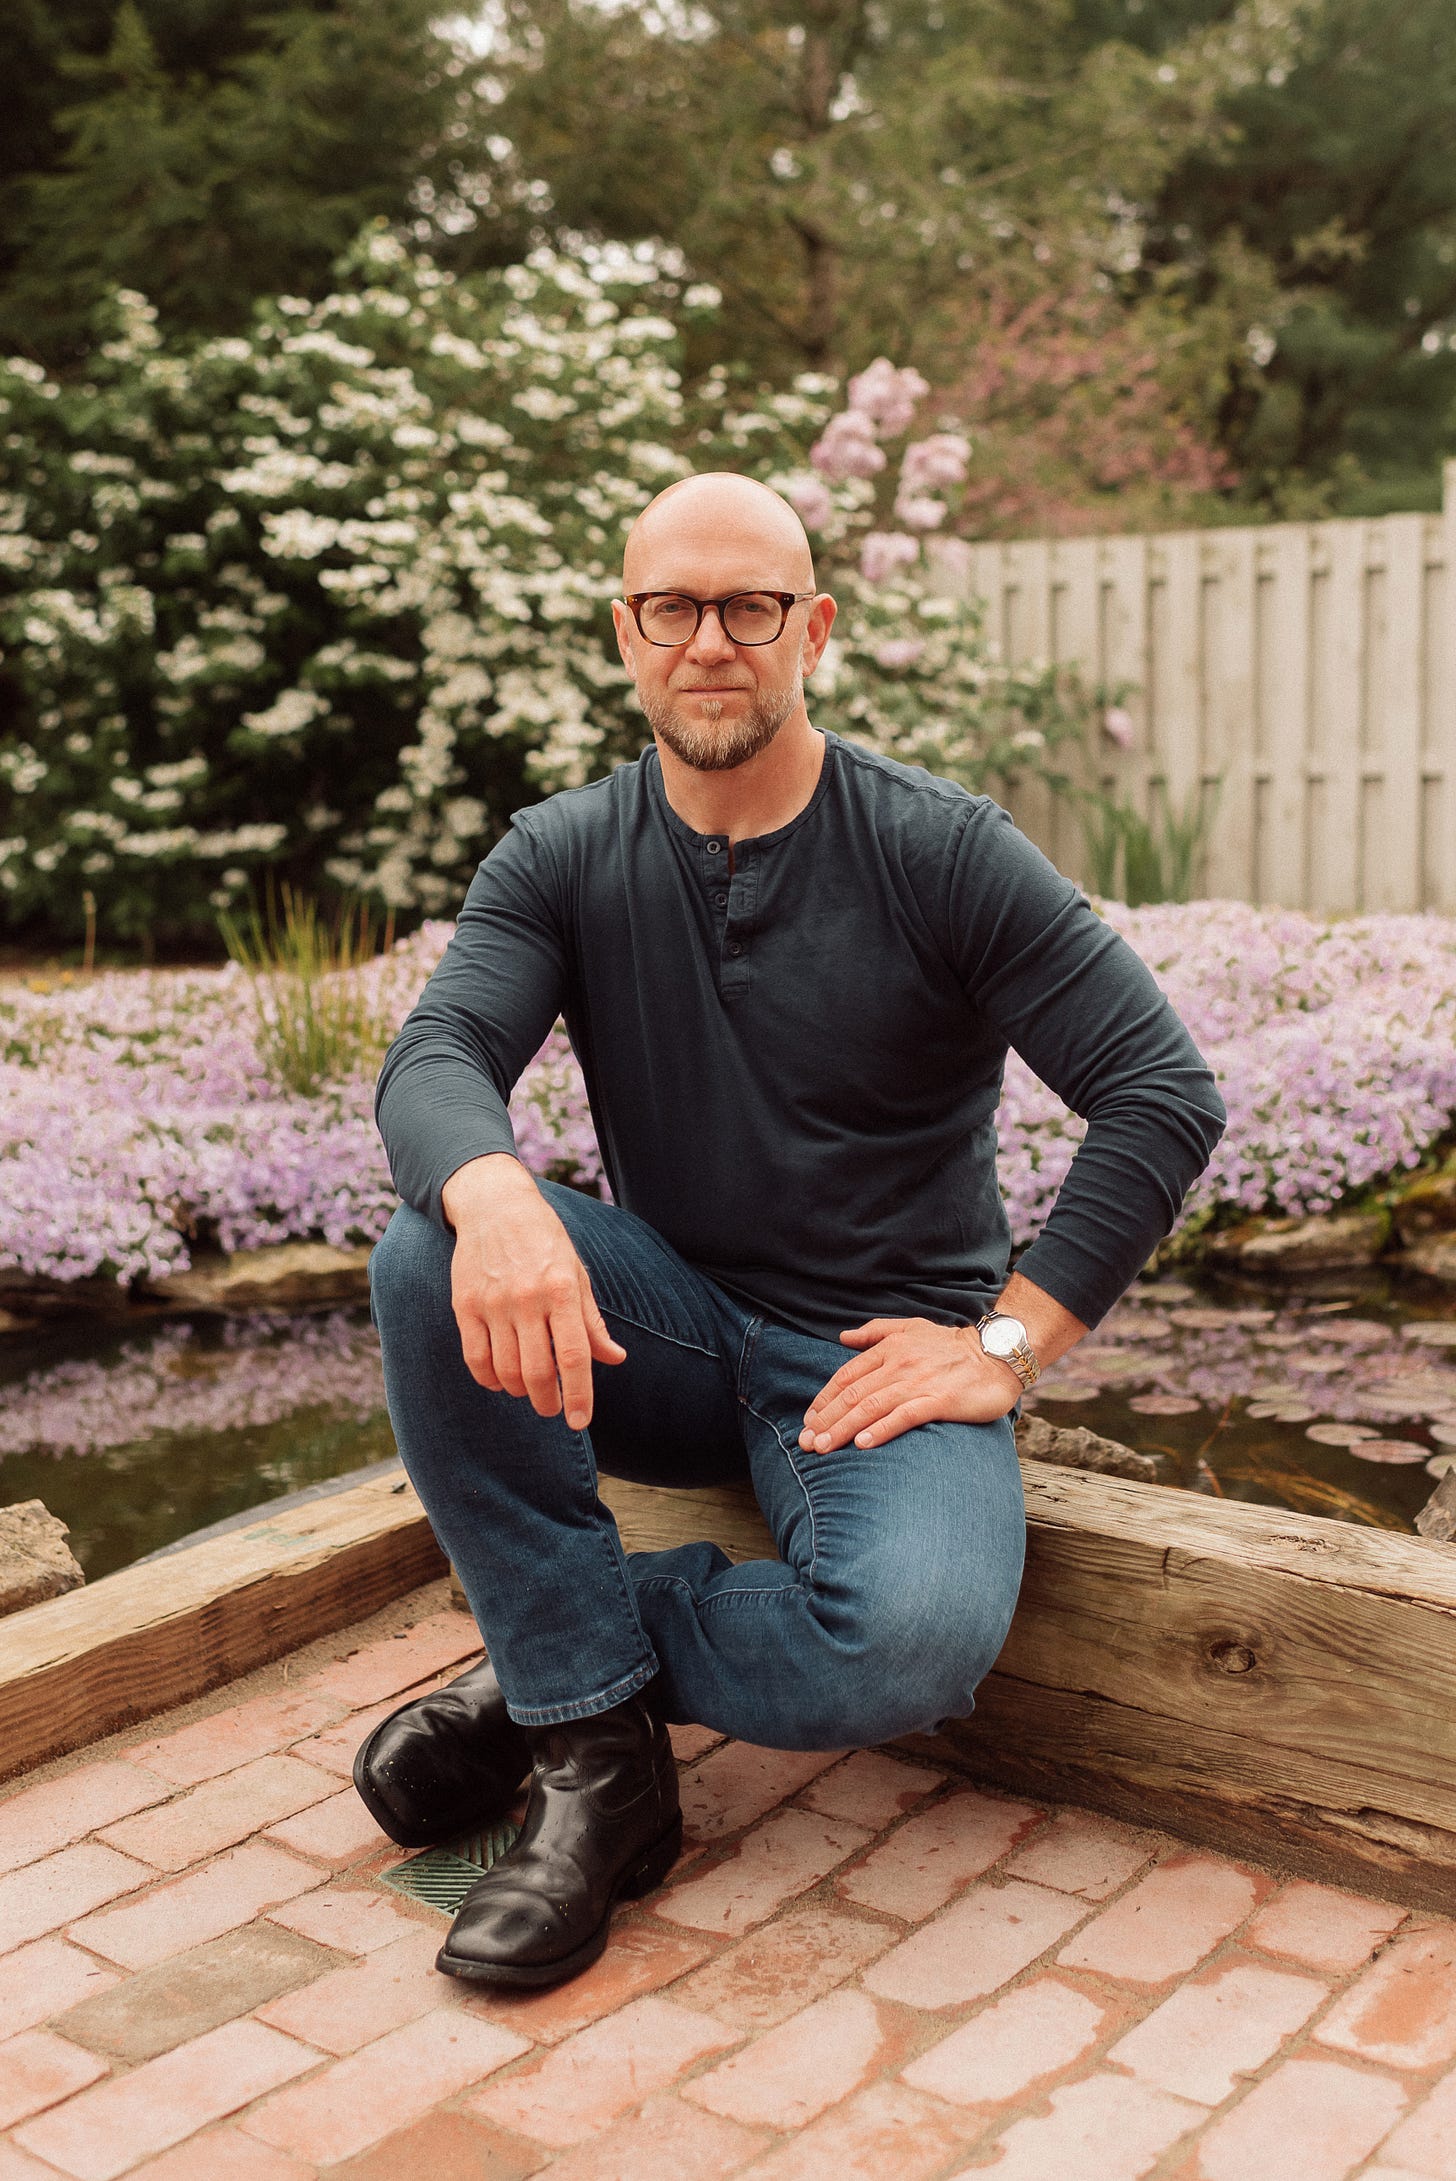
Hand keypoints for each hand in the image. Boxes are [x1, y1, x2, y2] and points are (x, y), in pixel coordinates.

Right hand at [442, 1155, 624, 1428]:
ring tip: (529, 1390)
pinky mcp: (464, 1305)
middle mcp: (527, 1298)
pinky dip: (488, 1379)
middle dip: (547, 1401)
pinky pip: (475, 1358)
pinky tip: (499, 1380)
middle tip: (552, 1408)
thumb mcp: (577, 1273)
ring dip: (519, 1391)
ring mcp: (493, 1303)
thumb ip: (592, 1321)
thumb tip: (615, 1358)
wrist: (494, 1205)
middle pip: (537, 1371)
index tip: (579, 1421)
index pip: (573, 1356)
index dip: (579, 1395)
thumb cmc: (544, 1240)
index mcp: (562, 1290)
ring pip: (505, 1370)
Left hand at [798, 1316, 1020, 1453]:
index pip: (846, 1376)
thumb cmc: (951, 1346)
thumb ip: (876, 1332)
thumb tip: (844, 1337)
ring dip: (843, 1429)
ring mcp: (918, 1383)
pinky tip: (863, 1444)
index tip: (808, 1421)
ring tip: (823, 1448)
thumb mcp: (911, 1328)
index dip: (824, 1400)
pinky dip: (882, 1429)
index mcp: (889, 1349)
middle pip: (853, 1395)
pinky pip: (904, 1416)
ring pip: (871, 1407)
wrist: (997, 1355)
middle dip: (826, 1421)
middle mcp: (899, 1364)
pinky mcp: (939, 1401)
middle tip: (806, 1443)